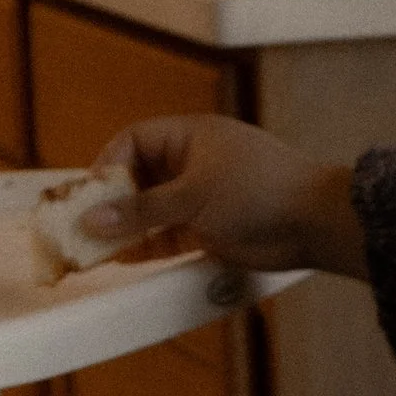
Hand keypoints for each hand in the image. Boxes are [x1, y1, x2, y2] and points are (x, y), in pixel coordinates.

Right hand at [89, 116, 367, 279]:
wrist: (315, 223)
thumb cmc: (261, 191)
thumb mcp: (193, 195)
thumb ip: (142, 210)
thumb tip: (92, 218)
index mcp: (191, 137)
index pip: (134, 141)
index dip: (108, 165)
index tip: (87, 194)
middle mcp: (193, 163)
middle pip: (139, 179)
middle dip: (111, 202)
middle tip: (80, 226)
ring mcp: (202, 197)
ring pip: (151, 211)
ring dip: (125, 229)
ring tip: (93, 249)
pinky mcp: (211, 229)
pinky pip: (168, 235)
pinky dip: (146, 246)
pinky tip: (122, 259)